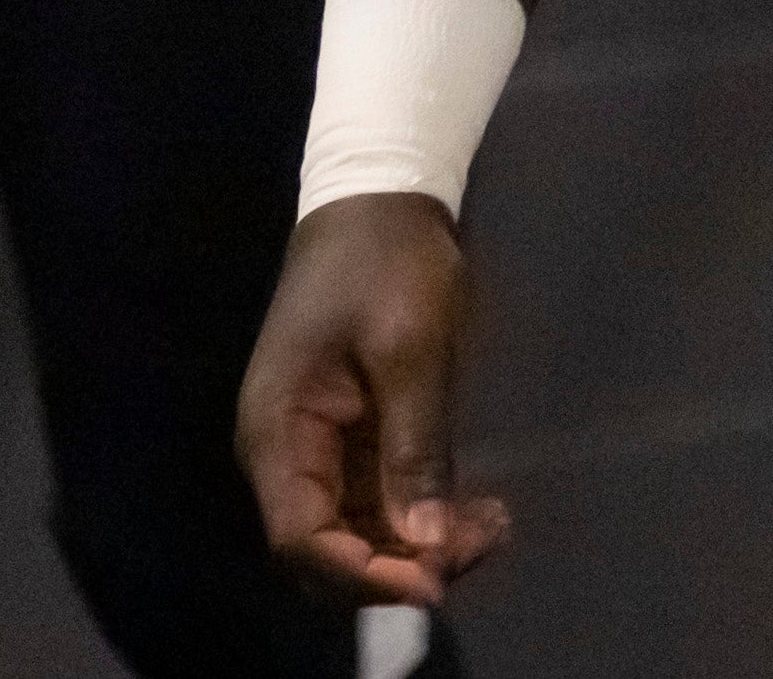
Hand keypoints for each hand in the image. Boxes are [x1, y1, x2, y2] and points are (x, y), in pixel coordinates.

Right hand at [240, 193, 509, 610]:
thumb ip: (414, 449)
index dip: (362, 574)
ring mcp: (324, 446)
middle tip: (476, 551)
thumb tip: (427, 544)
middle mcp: (290, 454)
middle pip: (329, 547)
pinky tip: (483, 510)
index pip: (301, 539)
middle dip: (399, 567)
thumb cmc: (386, 261)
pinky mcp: (358, 435)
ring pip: (362, 530)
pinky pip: (384, 499)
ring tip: (493, 528)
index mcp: (278, 434)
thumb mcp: (407, 349)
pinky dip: (428, 515)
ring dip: (422, 545)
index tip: (432, 580)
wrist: (382, 192)